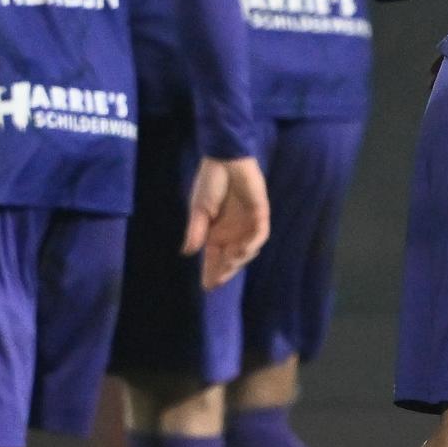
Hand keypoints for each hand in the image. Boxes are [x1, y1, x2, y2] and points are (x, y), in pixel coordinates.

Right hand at [182, 156, 270, 289]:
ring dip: (239, 259)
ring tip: (229, 263)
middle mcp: (232, 231)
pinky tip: (241, 249)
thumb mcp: (199, 209)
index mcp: (215, 231)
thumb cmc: (210, 181)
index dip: (211, 271)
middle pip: (231, 258)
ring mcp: (247, 223)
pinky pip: (259, 234)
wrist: (226, 159)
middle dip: (225, 271)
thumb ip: (195, 231)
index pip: (214, 257)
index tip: (206, 287)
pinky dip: (252, 243)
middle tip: (218, 281)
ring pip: (247, 250)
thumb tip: (187, 252)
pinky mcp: (260, 213)